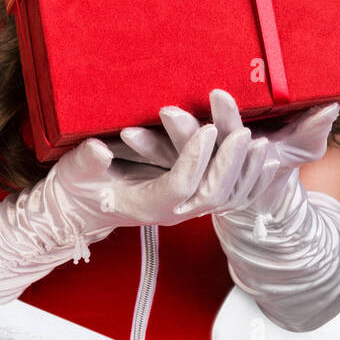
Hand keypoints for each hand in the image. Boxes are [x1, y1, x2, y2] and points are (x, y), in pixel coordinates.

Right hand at [45, 107, 268, 236]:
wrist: (82, 209)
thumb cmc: (78, 187)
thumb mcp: (77, 171)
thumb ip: (89, 162)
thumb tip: (99, 150)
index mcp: (147, 205)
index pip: (180, 184)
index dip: (195, 158)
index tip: (206, 129)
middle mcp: (172, 211)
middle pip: (211, 193)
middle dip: (229, 163)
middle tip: (243, 133)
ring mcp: (185, 208)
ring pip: (225, 196)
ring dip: (244, 170)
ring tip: (260, 142)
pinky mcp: (191, 198)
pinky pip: (227, 193)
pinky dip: (246, 176)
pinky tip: (263, 157)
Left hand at [109, 89, 339, 226]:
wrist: (255, 200)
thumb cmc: (276, 164)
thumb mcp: (300, 146)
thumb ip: (312, 127)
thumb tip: (333, 107)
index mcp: (242, 154)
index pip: (234, 134)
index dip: (228, 117)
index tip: (217, 94)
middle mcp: (215, 169)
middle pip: (198, 152)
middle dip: (182, 132)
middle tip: (165, 109)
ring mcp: (192, 174)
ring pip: (168, 163)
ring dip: (148, 149)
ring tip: (127, 133)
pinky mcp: (172, 175)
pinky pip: (150, 169)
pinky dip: (133, 158)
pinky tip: (109, 145)